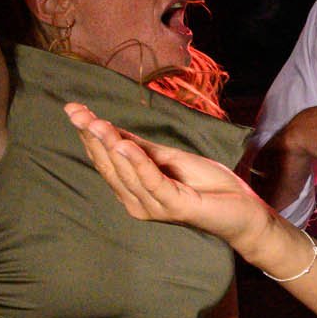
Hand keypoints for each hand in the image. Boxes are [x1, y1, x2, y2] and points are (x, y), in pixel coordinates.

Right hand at [65, 102, 271, 248]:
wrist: (243, 208)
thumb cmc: (208, 185)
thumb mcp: (169, 159)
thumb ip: (143, 149)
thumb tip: (113, 131)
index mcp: (134, 190)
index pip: (105, 160)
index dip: (88, 135)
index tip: (73, 109)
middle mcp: (137, 201)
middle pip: (109, 165)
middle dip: (92, 137)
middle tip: (76, 112)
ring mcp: (154, 206)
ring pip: (126, 172)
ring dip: (110, 145)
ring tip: (96, 123)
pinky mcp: (175, 206)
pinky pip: (151, 181)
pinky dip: (137, 162)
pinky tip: (124, 144)